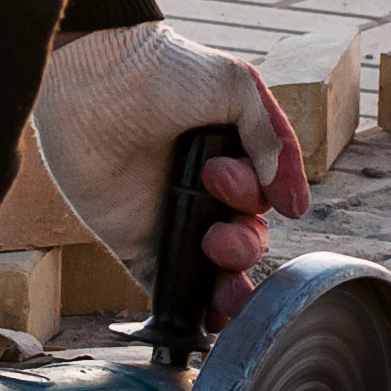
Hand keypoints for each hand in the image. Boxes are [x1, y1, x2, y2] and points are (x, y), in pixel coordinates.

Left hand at [32, 21, 313, 320]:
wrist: (94, 73)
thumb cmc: (165, 70)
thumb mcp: (237, 87)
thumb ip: (273, 139)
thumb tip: (296, 206)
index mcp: (231, 156)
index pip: (263, 201)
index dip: (254, 201)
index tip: (224, 178)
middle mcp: (202, 191)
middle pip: (245, 241)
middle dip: (243, 247)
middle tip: (217, 234)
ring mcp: (169, 218)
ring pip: (212, 271)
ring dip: (229, 287)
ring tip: (223, 285)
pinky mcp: (132, 240)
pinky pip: (166, 284)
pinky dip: (187, 307)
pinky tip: (206, 320)